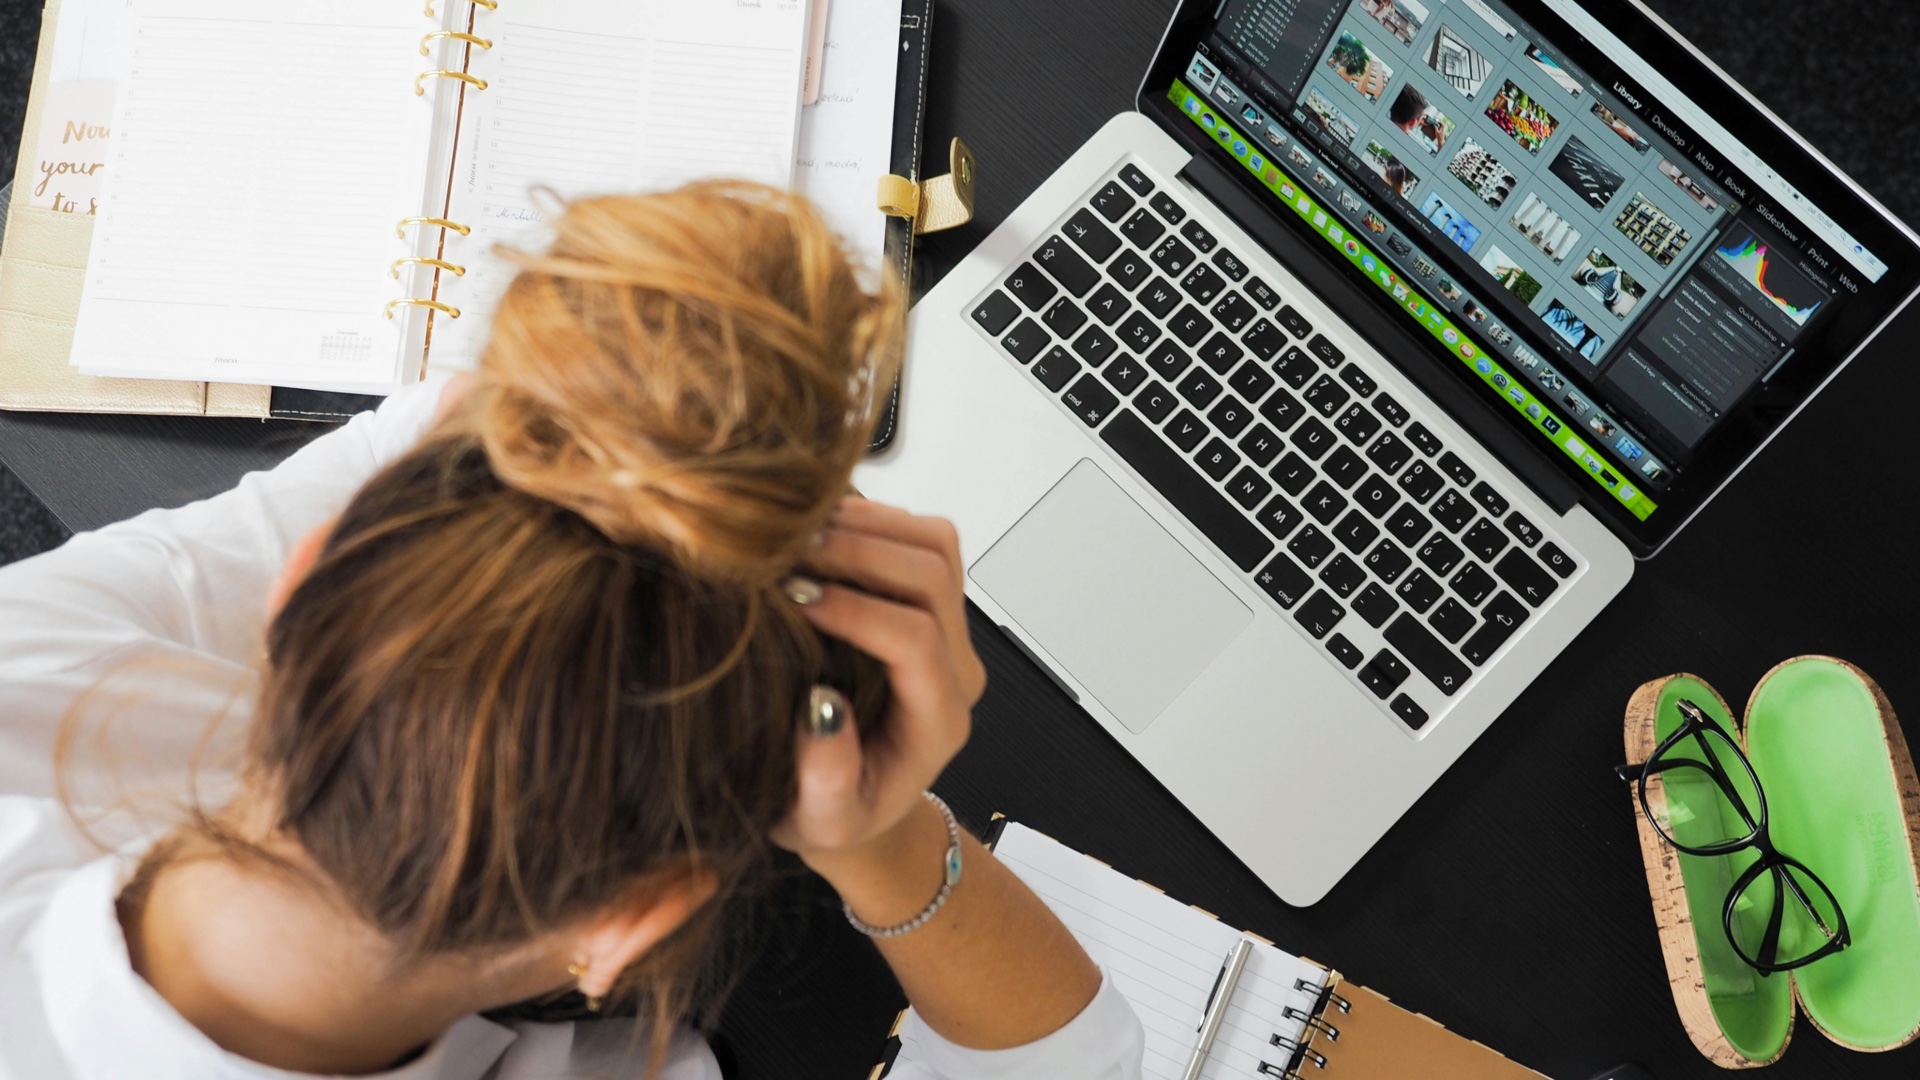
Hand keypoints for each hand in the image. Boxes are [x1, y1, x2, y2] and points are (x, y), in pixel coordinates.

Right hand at [772, 497, 985, 868]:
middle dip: (859, 552)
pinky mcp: (929, 601)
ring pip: (935, 544)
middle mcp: (955, 667)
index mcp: (937, 720)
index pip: (915, 640)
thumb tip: (821, 708)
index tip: (793, 599)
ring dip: (867, 525)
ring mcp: (948, 629)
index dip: (856, 610)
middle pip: (933, 576)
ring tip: (797, 534)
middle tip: (787, 553)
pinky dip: (870, 519)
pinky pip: (919, 537)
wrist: (856, 801)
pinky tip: (814, 531)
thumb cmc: (835, 813)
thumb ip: (827, 780)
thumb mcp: (820, 821)